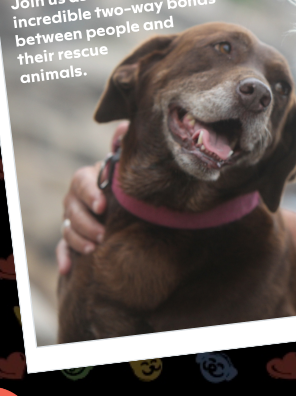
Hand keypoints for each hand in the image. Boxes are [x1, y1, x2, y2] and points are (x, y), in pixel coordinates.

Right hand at [56, 121, 128, 274]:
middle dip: (85, 222)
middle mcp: (77, 198)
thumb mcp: (127, 169)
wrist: (131, 207)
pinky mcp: (73, 239)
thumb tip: (124, 126)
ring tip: (94, 249)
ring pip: (67, 228)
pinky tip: (69, 269)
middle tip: (102, 234)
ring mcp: (73, 218)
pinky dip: (64, 257)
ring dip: (78, 239)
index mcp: (89, 178)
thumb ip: (122, 149)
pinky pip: (63, 248)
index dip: (90, 192)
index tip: (103, 205)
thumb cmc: (128, 185)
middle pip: (71, 208)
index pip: (81, 180)